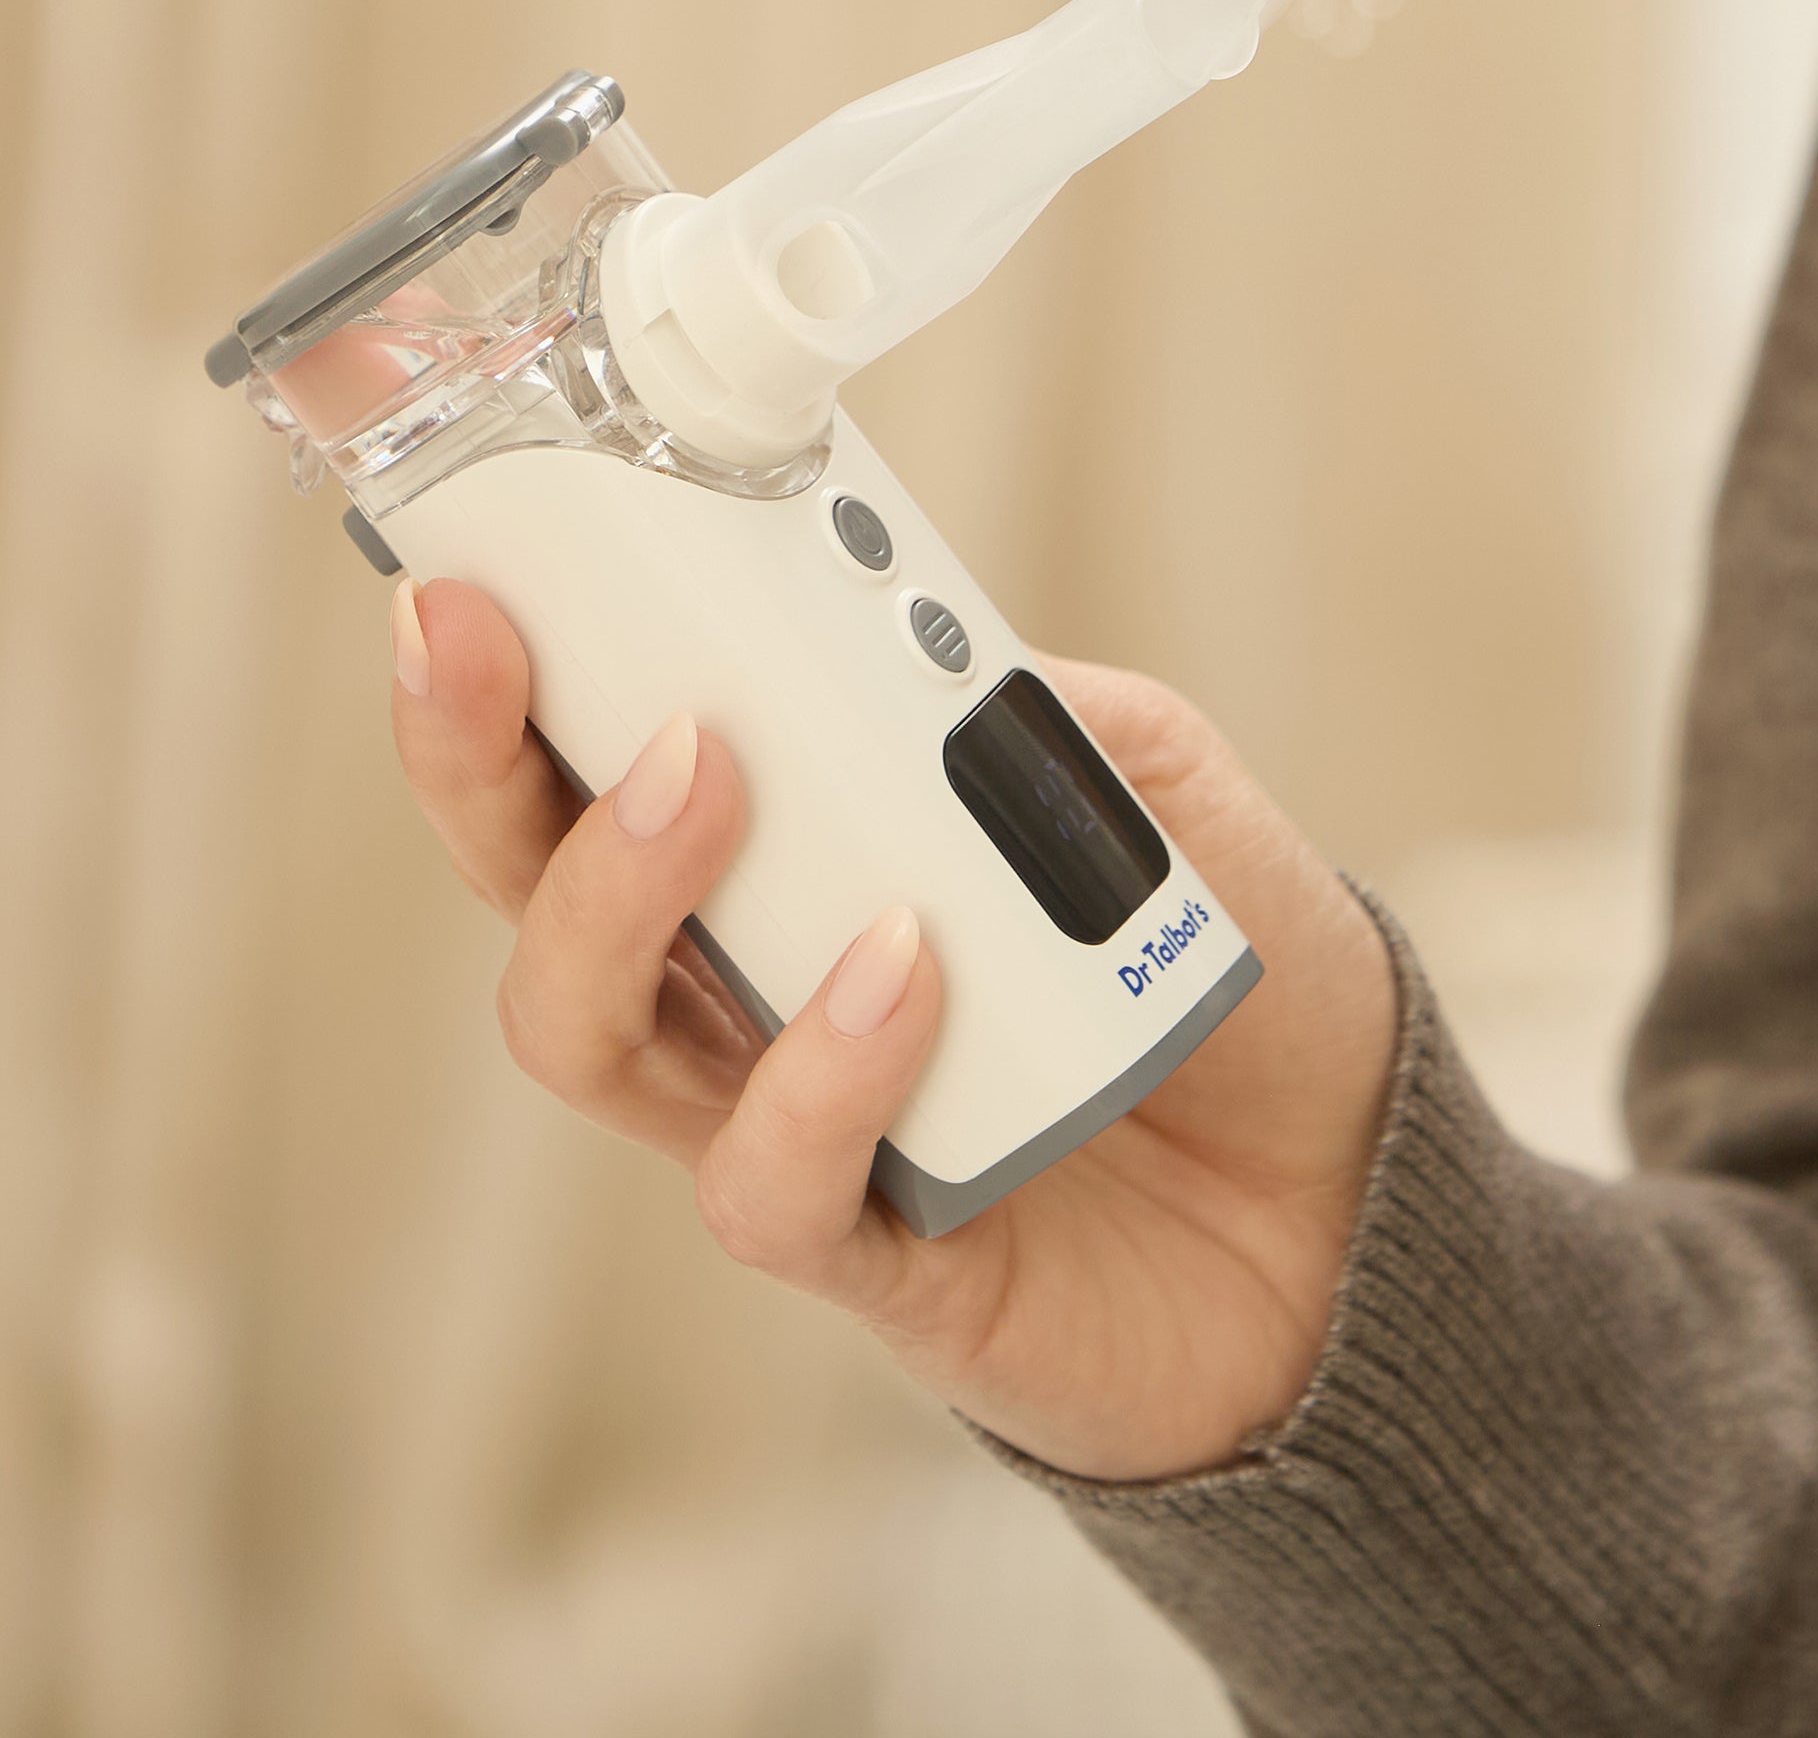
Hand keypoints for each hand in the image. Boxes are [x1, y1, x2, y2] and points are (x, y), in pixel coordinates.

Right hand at [387, 579, 1399, 1480]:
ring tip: (706, 773)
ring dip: (616, 892)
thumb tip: (928, 644)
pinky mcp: (875, 1255)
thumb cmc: (1230, 980)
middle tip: (492, 643)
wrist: (1349, 1197)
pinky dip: (815, 1067)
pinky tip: (897, 965)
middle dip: (476, 762)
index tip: (468, 562)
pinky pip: (772, 1179)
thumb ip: (1043, 711)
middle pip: (530, 889)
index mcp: (788, 854)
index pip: (595, 758)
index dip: (508, 671)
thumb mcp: (1159, 786)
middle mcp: (746, 987)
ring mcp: (791, 1121)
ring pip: (591, 1035)